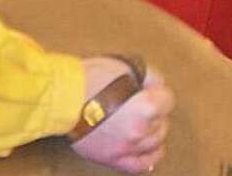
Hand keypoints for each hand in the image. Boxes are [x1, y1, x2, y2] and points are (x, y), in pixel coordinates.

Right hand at [71, 57, 174, 173]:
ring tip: (140, 121)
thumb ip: (150, 76)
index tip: (147, 88)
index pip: (168, 100)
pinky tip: (148, 148)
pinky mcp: (113, 159)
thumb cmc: (93, 77)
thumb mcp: (127, 66)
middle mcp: (140, 130)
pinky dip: (149, 157)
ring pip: (155, 143)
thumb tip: (158, 86)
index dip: (158, 91)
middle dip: (155, 111)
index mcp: (147, 106)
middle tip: (139, 102)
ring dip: (151, 131)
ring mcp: (127, 148)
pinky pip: (140, 165)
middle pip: (162, 122)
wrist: (63, 97)